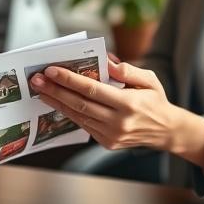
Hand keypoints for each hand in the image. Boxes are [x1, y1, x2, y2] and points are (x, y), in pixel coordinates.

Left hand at [30, 60, 203, 170]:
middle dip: (54, 91)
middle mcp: (118, 122)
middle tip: (36, 80)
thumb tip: (106, 61)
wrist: (167, 131)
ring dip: (56, 102)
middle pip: (79, 104)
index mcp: (128, 104)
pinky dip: (69, 112)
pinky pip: (83, 125)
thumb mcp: (149, 79)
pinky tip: (57, 102)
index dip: (69, 80)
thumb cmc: (156, 100)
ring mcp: (111, 135)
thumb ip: (128, 70)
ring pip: (77, 116)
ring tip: (40, 90)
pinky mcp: (107, 142)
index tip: (51, 71)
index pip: (91, 90)